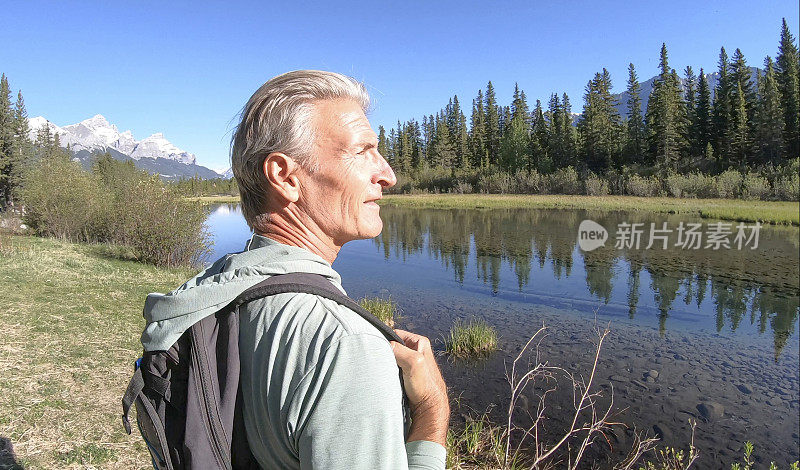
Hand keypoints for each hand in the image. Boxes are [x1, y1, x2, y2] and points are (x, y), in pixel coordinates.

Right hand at [391, 329, 448, 444]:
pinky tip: (386, 377)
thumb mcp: (413, 362)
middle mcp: (415, 351)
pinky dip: (388, 372)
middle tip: (380, 361)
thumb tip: (383, 345)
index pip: (395, 334)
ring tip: (384, 371)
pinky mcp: (406, 375)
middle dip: (385, 353)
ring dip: (386, 364)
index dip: (386, 340)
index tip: (379, 349)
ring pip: (391, 358)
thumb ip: (399, 350)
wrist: (428, 408)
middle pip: (393, 346)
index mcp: (420, 342)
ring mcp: (410, 363)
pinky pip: (392, 369)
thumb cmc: (425, 386)